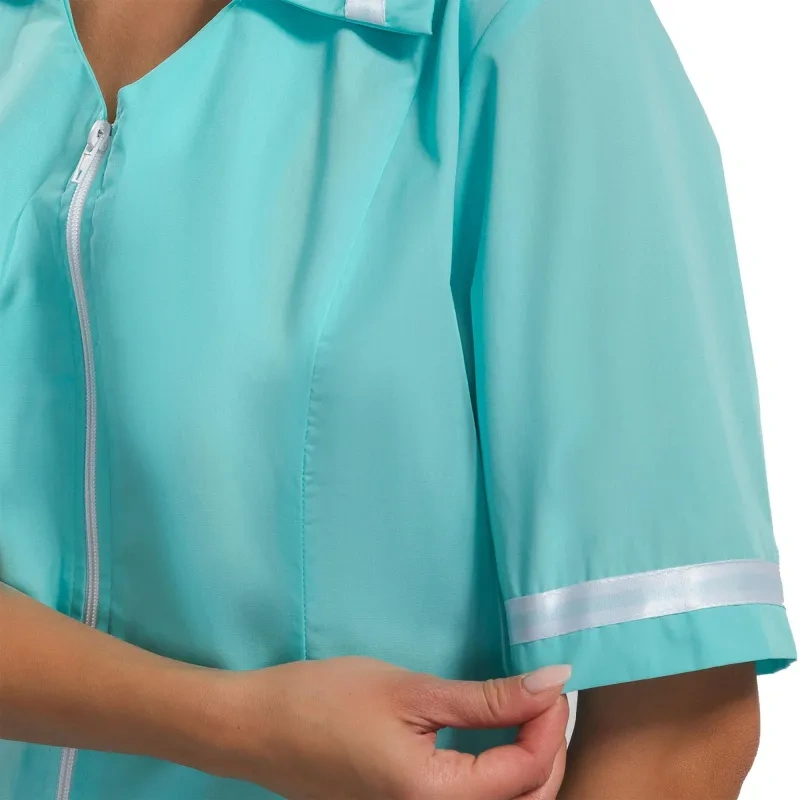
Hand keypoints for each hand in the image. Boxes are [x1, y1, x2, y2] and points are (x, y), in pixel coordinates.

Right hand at [211, 656, 570, 799]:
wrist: (256, 729)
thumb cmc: (324, 701)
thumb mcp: (410, 691)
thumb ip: (487, 698)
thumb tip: (553, 682)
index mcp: (435, 798)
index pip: (527, 773)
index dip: (550, 723)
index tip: (552, 677)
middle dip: (547, 748)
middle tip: (541, 694)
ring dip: (526, 763)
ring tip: (523, 711)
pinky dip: (496, 774)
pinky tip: (493, 736)